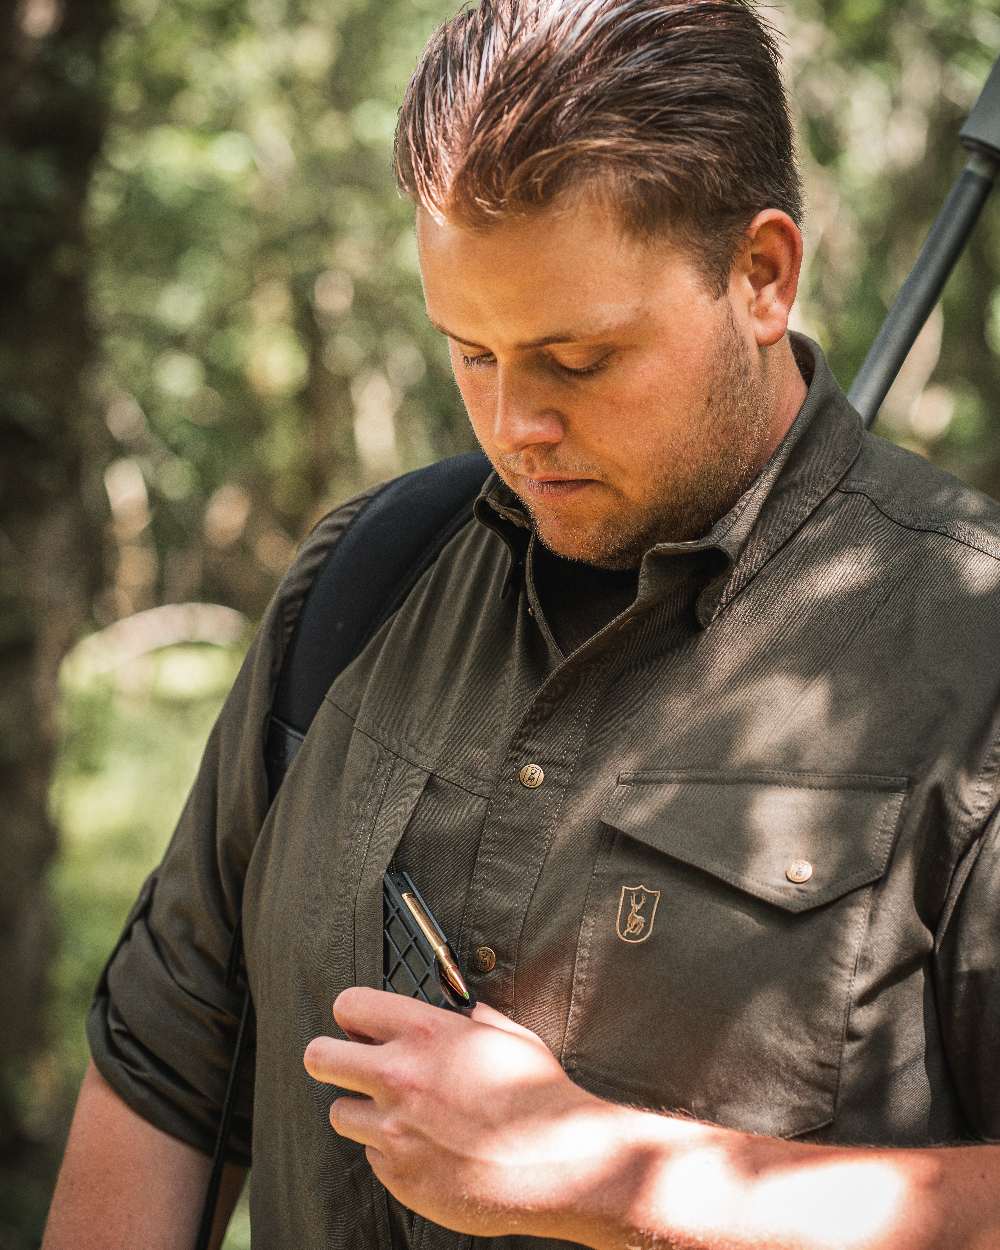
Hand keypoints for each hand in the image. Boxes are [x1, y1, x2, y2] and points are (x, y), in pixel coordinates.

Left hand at [303, 986, 617, 1238]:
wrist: (558, 1163)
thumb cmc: (539, 1096)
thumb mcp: (506, 1035)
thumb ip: (470, 1019)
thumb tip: (459, 1013)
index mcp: (425, 1032)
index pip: (349, 1005)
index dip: (351, 1014)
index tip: (357, 1025)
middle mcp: (399, 1076)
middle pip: (319, 1057)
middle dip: (330, 1057)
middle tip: (348, 1065)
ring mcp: (394, 1129)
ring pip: (340, 1112)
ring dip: (364, 1111)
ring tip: (399, 1114)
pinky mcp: (398, 1174)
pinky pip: (373, 1155)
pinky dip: (391, 1151)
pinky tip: (427, 1147)